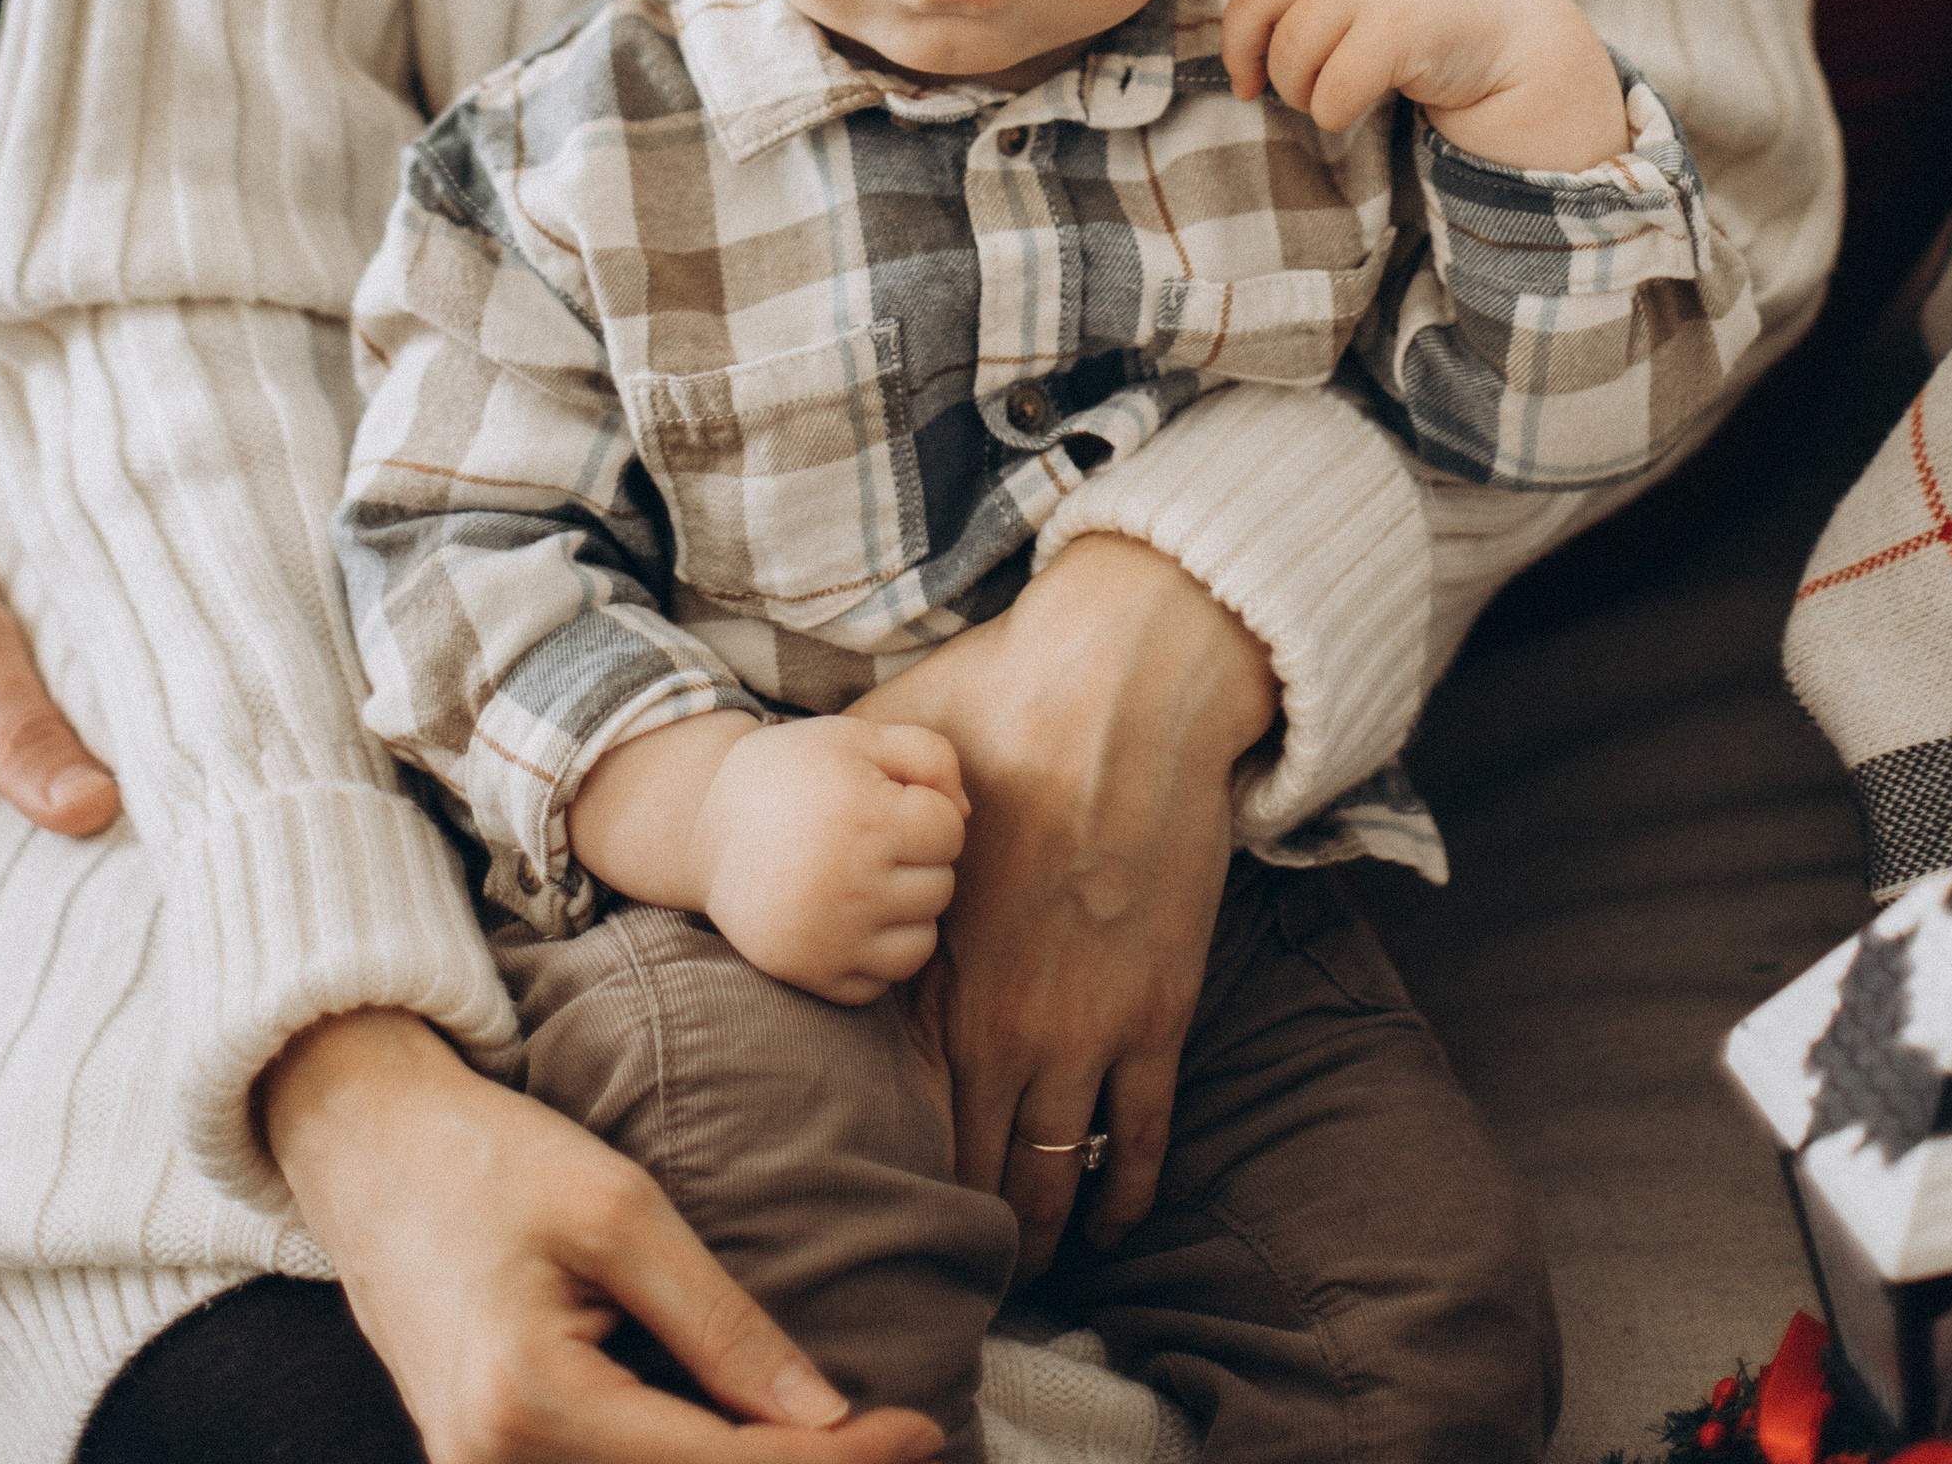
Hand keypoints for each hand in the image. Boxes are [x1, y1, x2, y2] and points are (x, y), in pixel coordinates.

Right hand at [268, 1006, 942, 1463]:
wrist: (362, 1144)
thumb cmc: (487, 1154)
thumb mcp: (619, 1211)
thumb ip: (722, 1324)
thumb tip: (824, 1417)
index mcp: (529, 1407)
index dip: (834, 1462)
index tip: (925, 1432)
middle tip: (908, 1444)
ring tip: (842, 1446)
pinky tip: (750, 1440)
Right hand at [695, 718, 966, 1003]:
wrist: (705, 826)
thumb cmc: (795, 774)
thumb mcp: (858, 738)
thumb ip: (930, 756)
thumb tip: (967, 816)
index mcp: (862, 814)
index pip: (949, 831)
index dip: (927, 811)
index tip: (889, 803)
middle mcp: (846, 881)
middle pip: (940, 887)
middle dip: (918, 861)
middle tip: (870, 841)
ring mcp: (827, 935)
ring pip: (921, 944)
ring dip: (906, 913)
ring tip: (866, 881)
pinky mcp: (810, 973)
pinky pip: (881, 983)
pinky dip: (875, 955)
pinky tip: (847, 919)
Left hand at [867, 538, 1273, 1281]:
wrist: (1122, 687)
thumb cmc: (996, 701)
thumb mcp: (885, 752)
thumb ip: (844, 800)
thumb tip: (793, 803)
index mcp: (930, 969)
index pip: (898, 1103)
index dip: (890, 1158)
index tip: (881, 1190)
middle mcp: (1001, 1023)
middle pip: (972, 1164)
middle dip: (963, 1217)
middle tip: (954, 1254)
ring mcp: (1085, 1030)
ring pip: (1054, 1175)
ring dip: (1043, 1229)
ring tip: (1032, 1263)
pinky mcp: (1158, 1017)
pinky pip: (1139, 1139)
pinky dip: (1124, 1192)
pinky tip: (1112, 1222)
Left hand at [1194, 0, 1626, 167]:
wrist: (1522, 37)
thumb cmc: (1438, 13)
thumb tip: (1246, 66)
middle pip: (1255, 7)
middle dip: (1249, 59)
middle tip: (1254, 88)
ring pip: (1289, 58)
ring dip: (1300, 95)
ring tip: (1328, 93)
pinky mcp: (1397, 28)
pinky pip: (1329, 93)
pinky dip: (1334, 115)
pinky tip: (1359, 106)